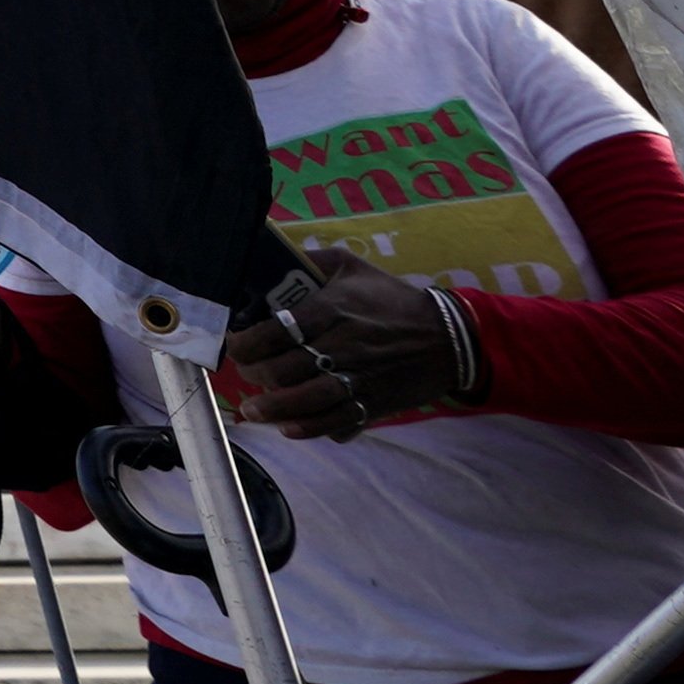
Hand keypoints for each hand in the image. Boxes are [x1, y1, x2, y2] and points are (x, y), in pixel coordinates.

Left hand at [220, 247, 480, 440]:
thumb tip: (270, 255)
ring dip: (274, 408)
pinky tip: (290, 427)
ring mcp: (360, 378)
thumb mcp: (351, 267)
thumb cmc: (391, 299)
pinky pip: (338, 421)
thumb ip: (310, 261)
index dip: (247, 342)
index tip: (236, 343)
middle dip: (255, 374)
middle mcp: (343, 346)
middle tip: (246, 372)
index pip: (277, 329)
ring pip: (308, 399)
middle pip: (285, 368)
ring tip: (253, 410)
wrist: (447, 338)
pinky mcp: (374, 403)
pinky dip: (311, 428)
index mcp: (333, 310)